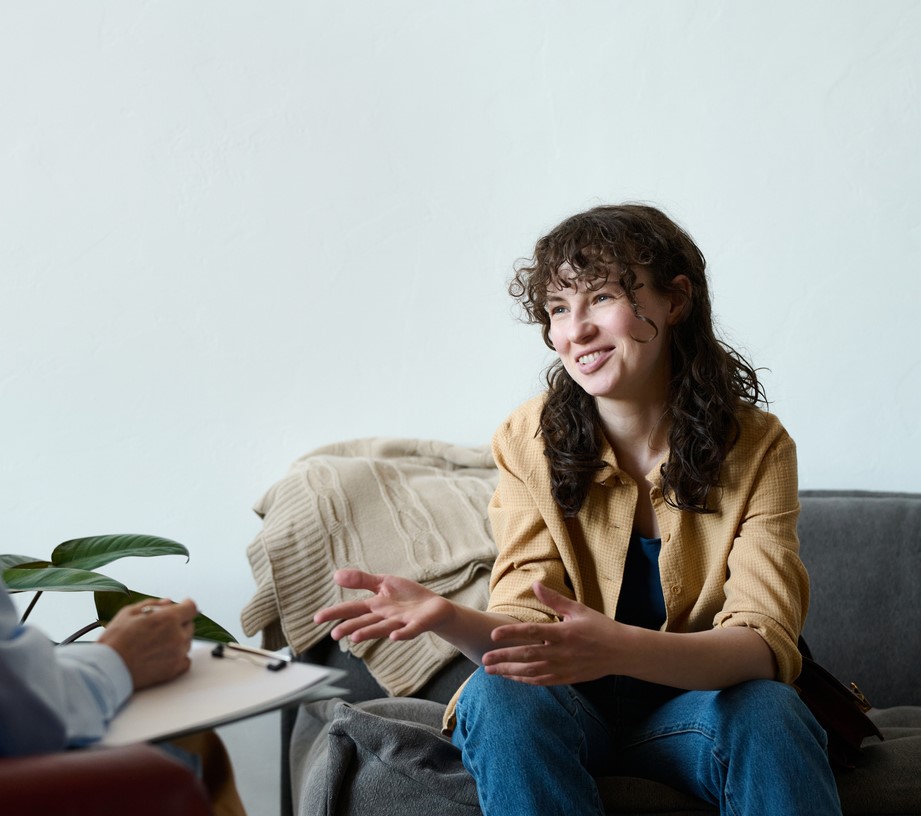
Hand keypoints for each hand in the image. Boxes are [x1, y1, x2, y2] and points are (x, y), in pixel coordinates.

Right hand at [99, 597, 196, 689]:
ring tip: (156, 643)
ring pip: (187, 642)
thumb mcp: (129, 613)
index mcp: (168, 619)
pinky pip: (186, 660)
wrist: (107, 669)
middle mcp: (177, 636)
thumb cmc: (114, 641)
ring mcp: (178, 654)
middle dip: (179, 623)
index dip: (186, 605)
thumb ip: (152, 604)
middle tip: (160, 627)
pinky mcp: (174, 670)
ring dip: (178, 639)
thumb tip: (167, 602)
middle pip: (189, 625)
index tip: (182, 606)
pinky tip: (163, 655)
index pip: (191, 607)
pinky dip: (178, 656)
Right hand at [313, 569, 452, 642]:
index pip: (352, 609)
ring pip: (383, 627)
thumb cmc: (407, 597)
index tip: (317, 619)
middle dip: (350, 628)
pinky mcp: (418, 624)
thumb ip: (361, 580)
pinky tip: (393, 636)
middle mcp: (385, 616)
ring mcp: (401, 621)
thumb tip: (335, 575)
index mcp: (376, 606)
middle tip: (334, 635)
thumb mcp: (383, 583)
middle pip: (365, 622)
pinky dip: (402, 633)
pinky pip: (409, 629)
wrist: (435, 607)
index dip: (335, 613)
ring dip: (370, 632)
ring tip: (355, 637)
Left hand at [482, 582, 621, 684]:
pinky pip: (541, 681)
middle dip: (503, 657)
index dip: (511, 634)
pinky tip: (511, 677)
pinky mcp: (566, 678)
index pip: (531, 633)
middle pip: (526, 656)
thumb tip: (534, 584)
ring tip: (491, 670)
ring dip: (509, 671)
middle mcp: (560, 653)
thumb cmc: (600, 627)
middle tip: (484, 659)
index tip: (494, 635)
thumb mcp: (578, 609)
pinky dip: (524, 680)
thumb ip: (554, 600)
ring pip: (531, 672)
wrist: (622, 652)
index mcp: (563, 633)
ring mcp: (563, 668)